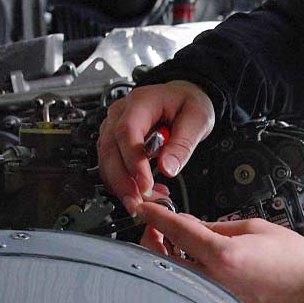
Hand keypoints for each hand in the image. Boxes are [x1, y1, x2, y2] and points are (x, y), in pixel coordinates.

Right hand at [97, 80, 215, 213]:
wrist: (182, 98)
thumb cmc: (188, 103)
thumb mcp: (198, 119)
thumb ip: (183, 143)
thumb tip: (167, 168)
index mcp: (141, 101)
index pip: (127, 131)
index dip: (133, 161)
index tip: (145, 184)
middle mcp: (120, 113)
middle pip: (110, 149)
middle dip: (122, 181)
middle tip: (138, 204)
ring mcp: (113, 126)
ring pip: (106, 160)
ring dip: (121, 185)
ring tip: (144, 201)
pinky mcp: (113, 141)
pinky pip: (110, 165)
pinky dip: (123, 182)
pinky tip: (142, 191)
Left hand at [138, 202, 303, 302]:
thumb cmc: (296, 262)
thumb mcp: (257, 228)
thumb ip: (219, 226)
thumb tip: (194, 225)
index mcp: (223, 255)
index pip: (178, 230)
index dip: (157, 216)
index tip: (146, 209)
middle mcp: (214, 282)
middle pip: (165, 260)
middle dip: (154, 241)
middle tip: (156, 229)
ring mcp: (217, 302)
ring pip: (177, 279)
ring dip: (169, 260)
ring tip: (175, 246)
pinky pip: (195, 293)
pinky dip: (189, 278)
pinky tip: (195, 268)